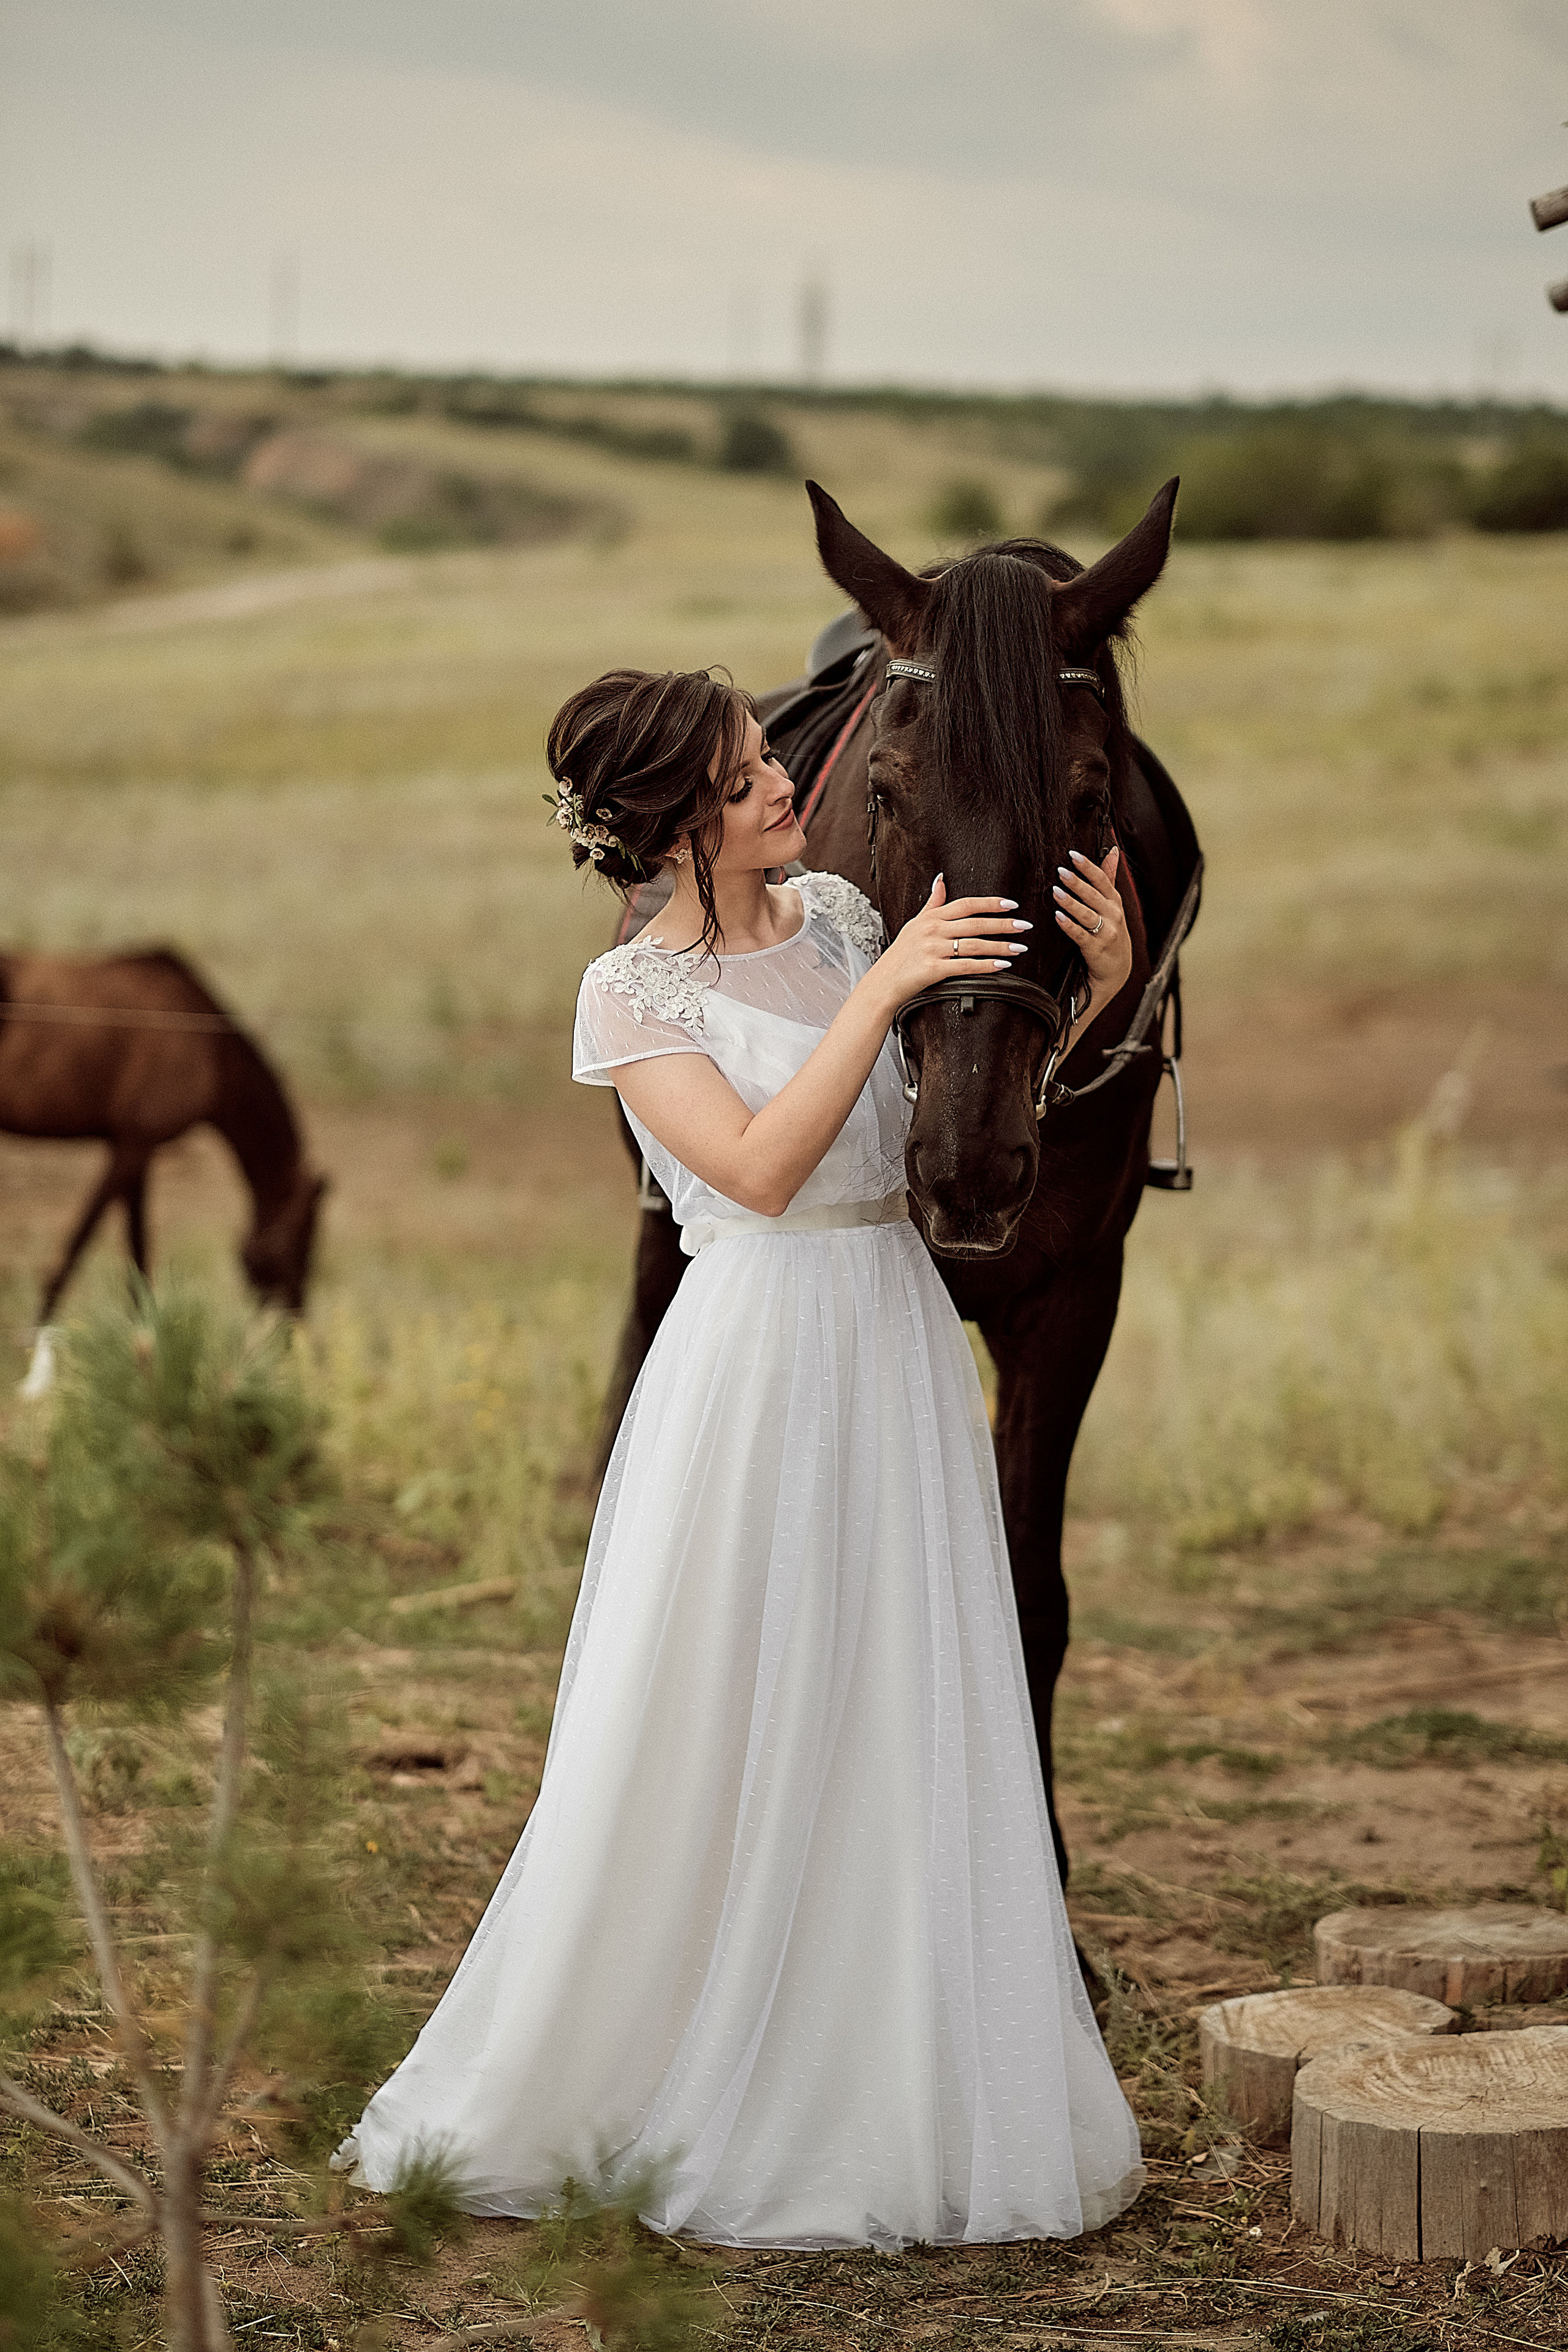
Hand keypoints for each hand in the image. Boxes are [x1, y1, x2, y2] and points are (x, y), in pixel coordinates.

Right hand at [874, 874, 1030, 1013]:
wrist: (883, 982)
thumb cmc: (901, 954)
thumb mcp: (915, 924)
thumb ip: (933, 903)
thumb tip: (942, 879)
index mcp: (931, 917)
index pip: (966, 905)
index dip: (990, 903)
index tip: (1012, 904)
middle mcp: (932, 930)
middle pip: (974, 923)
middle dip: (1003, 924)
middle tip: (1025, 926)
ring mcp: (932, 949)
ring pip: (974, 945)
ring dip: (1000, 946)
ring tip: (1019, 948)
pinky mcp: (932, 969)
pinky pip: (965, 966)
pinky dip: (986, 966)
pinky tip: (1002, 966)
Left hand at [1053, 846, 1130, 1006]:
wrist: (1117, 968)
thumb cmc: (1111, 931)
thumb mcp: (1113, 904)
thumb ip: (1109, 878)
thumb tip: (1112, 850)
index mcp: (1114, 902)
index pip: (1102, 880)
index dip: (1088, 867)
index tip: (1073, 855)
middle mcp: (1113, 915)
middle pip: (1093, 895)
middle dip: (1077, 882)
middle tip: (1061, 871)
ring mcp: (1106, 933)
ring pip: (1086, 914)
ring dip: (1070, 903)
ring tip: (1055, 891)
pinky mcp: (1095, 948)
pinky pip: (1080, 935)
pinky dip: (1069, 926)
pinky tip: (1058, 917)